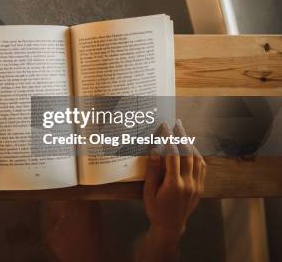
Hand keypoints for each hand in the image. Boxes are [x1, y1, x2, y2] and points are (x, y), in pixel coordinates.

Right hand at [142, 120, 205, 253]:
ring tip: (184, 134)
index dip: (169, 139)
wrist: (170, 226)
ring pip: (197, 159)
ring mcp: (196, 186)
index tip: (165, 127)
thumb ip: (153, 172)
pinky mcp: (200, 188)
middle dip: (182, 137)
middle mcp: (188, 183)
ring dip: (190, 144)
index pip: (173, 155)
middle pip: (187, 154)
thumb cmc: (156, 209)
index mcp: (173, 184)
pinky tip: (191, 150)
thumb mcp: (148, 191)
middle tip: (177, 123)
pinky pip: (202, 168)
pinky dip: (197, 156)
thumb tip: (155, 152)